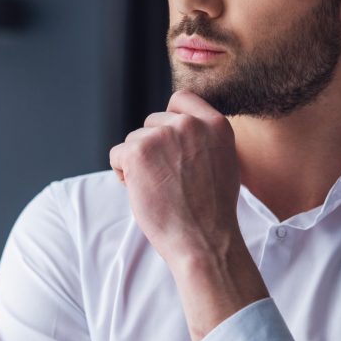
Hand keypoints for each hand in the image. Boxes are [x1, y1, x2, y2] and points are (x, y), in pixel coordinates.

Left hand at [109, 90, 268, 340]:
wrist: (204, 240)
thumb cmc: (212, 211)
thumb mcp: (224, 162)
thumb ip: (204, 138)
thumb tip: (176, 125)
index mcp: (216, 125)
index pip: (181, 99)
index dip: (168, 120)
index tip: (168, 141)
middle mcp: (189, 124)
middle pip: (153, 122)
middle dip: (152, 147)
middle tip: (166, 178)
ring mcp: (162, 136)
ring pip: (134, 140)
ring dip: (137, 163)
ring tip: (158, 189)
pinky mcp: (137, 151)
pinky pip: (117, 154)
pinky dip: (122, 173)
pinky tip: (141, 191)